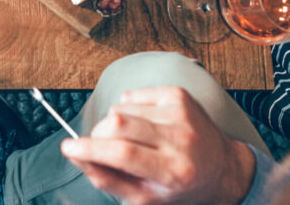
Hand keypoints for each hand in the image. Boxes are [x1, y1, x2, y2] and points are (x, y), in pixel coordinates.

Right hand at [60, 87, 254, 204]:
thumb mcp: (144, 197)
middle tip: (99, 147)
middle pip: (119, 123)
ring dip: (115, 124)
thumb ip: (107, 179)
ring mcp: (181, 112)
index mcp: (173, 171)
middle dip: (97, 135)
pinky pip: (133, 95)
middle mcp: (180, 139)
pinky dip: (128, 109)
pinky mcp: (179, 94)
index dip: (89, 148)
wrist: (222, 166)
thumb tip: (75, 155)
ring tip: (134, 140)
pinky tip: (145, 124)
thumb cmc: (180, 187)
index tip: (68, 146)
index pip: (123, 153)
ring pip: (122, 108)